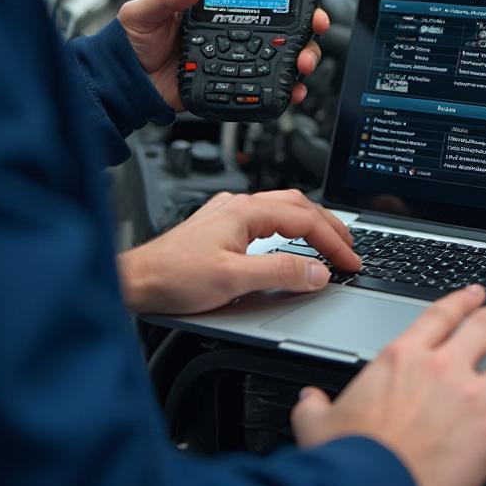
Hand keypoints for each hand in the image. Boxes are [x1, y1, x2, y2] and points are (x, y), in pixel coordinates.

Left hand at [116, 0, 329, 109]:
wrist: (124, 83)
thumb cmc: (132, 44)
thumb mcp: (143, 13)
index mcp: (220, 14)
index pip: (263, 4)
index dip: (292, 5)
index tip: (308, 8)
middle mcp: (234, 36)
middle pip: (284, 34)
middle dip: (306, 37)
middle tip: (309, 41)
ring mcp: (236, 63)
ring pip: (282, 62)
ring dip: (301, 62)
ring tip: (302, 67)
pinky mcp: (231, 88)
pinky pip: (264, 90)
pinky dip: (284, 91)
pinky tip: (291, 91)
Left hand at [117, 190, 359, 313]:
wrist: (136, 281)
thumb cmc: (173, 277)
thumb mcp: (233, 279)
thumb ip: (280, 274)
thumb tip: (318, 272)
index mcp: (246, 211)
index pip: (305, 220)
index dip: (333, 242)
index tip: (350, 261)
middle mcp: (239, 205)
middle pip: (299, 205)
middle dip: (329, 226)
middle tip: (350, 250)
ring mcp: (230, 213)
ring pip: (283, 207)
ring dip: (311, 223)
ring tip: (330, 242)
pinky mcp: (222, 225)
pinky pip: (267, 215)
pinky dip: (291, 225)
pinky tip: (291, 237)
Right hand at [291, 286, 485, 485]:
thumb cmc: (346, 458)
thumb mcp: (318, 423)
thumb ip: (317, 406)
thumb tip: (310, 401)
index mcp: (402, 357)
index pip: (440, 315)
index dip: (461, 301)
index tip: (474, 294)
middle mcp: (441, 366)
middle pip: (485, 325)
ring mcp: (471, 393)